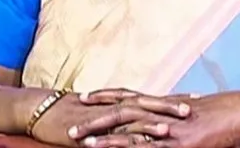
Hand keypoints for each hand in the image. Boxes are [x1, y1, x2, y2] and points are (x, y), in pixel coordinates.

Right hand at [30, 90, 189, 146]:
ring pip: (131, 116)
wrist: (41, 110)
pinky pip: (109, 134)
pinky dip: (123, 137)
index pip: (153, 98)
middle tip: (195, 106)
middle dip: (170, 105)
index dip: (174, 98)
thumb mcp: (103, 114)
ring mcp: (103, 116)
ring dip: (151, 120)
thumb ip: (123, 116)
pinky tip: (137, 141)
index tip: (198, 98)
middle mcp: (115, 105)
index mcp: (121, 101)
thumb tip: (143, 119)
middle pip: (148, 103)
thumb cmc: (72, 113)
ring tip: (172, 124)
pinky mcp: (90, 129)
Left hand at [83, 91, 239, 147]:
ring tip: (83, 143)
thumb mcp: (191, 107)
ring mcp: (168, 128)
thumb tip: (164, 111)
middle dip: (94, 120)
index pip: (127, 95)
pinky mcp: (179, 144)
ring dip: (105, 138)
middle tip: (71, 127)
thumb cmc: (220, 110)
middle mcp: (161, 112)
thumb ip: (172, 110)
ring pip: (130, 132)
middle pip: (120, 113)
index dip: (105, 96)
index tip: (83, 97)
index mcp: (162, 102)